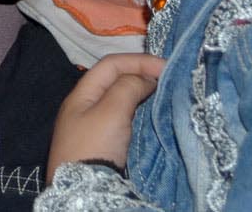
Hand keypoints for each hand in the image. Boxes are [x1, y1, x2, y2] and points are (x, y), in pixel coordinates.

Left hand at [46, 52, 164, 168]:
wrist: (84, 191)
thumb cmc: (94, 145)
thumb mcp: (111, 111)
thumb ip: (127, 87)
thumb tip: (145, 77)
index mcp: (82, 93)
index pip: (111, 65)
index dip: (138, 61)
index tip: (166, 67)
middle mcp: (87, 106)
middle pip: (116, 81)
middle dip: (142, 75)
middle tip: (170, 80)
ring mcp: (95, 126)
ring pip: (123, 100)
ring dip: (144, 95)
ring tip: (167, 95)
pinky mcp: (106, 145)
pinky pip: (126, 120)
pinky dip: (142, 113)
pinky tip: (156, 116)